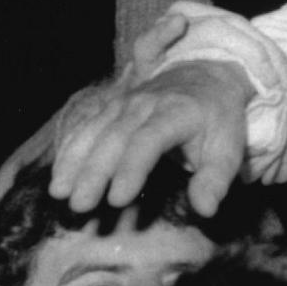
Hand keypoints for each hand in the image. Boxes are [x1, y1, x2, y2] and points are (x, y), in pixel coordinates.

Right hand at [48, 56, 252, 213]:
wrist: (205, 76)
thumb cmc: (217, 120)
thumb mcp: (228, 149)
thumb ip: (215, 180)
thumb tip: (205, 210)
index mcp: (176, 113)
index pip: (149, 141)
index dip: (132, 169)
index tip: (117, 199)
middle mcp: (145, 104)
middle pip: (114, 138)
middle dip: (94, 173)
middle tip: (79, 205)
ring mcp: (123, 102)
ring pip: (94, 131)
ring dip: (74, 161)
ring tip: (58, 192)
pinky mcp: (110, 106)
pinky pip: (85, 125)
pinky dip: (69, 149)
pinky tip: (58, 174)